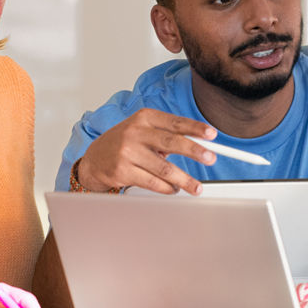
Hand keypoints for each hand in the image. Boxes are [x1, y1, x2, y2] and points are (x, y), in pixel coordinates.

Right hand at [77, 109, 216, 193]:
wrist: (95, 159)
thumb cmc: (125, 143)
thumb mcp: (143, 130)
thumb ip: (167, 135)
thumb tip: (199, 144)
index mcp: (144, 118)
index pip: (175, 122)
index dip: (195, 128)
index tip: (212, 135)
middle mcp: (135, 132)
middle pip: (171, 142)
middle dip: (195, 151)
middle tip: (210, 158)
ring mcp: (127, 152)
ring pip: (164, 168)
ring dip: (184, 180)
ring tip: (196, 187)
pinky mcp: (122, 171)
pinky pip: (153, 182)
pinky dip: (167, 188)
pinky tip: (173, 189)